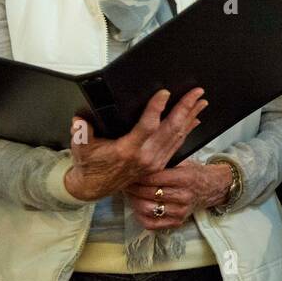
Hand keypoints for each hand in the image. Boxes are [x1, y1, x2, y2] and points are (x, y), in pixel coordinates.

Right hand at [63, 88, 207, 201]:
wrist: (93, 187)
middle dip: (185, 108)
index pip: (147, 126)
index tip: (164, 93)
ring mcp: (154, 162)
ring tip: (201, 102)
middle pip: (171, 129)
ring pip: (177, 137)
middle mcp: (145, 157)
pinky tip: (194, 120)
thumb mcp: (81, 146)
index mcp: (127, 151)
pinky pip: (177, 145)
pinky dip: (187, 131)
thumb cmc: (89, 165)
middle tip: (196, 92)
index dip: (156, 109)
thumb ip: (81, 131)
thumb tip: (80, 119)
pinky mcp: (158, 164)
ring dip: (191, 117)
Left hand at [123, 162, 232, 230]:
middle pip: (149, 193)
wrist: (211, 188)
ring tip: (130, 193)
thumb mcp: (183, 162)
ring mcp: (180, 211)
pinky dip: (140, 216)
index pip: (154, 177)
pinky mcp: (177, 222)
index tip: (129, 171)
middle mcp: (184, 196)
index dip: (138, 175)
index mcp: (185, 178)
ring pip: (147, 208)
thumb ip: (164, 163)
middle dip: (133, 187)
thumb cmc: (193, 173)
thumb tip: (139, 161)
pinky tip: (138, 207)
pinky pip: (152, 223)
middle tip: (125, 181)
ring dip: (134, 201)